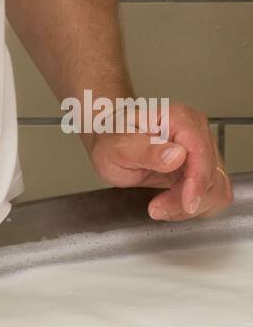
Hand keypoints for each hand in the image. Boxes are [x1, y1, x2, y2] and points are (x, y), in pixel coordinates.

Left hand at [85, 101, 232, 221]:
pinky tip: (172, 204)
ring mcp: (203, 150)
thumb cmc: (112, 139)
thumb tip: (177, 155)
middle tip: (157, 207)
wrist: (111, 143)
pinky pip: (213, 194)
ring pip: (216, 189)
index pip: (201, 152)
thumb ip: (146, 151)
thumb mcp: (118, 147)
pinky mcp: (203, 168)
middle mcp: (196, 131)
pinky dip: (195, 206)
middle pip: (211, 175)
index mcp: (178, 118)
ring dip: (189, 205)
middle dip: (186, 198)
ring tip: (160, 206)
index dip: (198, 181)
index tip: (187, 203)